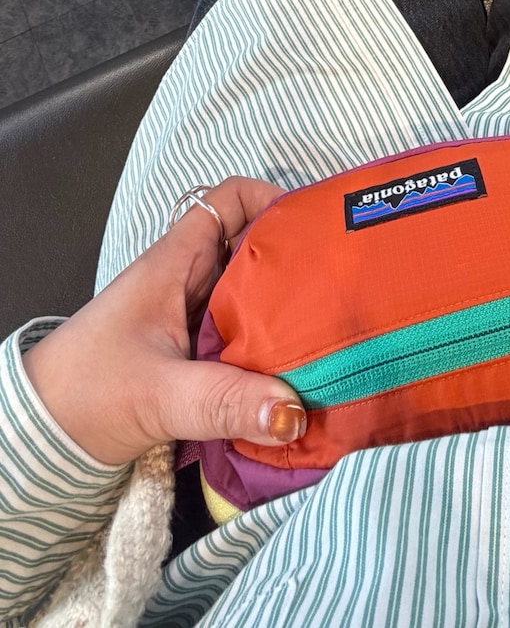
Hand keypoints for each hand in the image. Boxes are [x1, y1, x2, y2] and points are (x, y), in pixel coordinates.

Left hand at [23, 177, 306, 466]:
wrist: (40, 439)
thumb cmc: (85, 393)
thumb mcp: (160, 394)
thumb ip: (226, 401)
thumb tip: (294, 412)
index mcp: (175, 264)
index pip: (230, 201)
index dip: (272, 200)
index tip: (312, 229)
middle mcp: (187, 281)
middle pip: (253, 247)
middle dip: (295, 259)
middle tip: (338, 282)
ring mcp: (191, 318)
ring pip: (252, 294)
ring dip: (287, 308)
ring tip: (333, 325)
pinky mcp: (193, 355)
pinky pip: (245, 334)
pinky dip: (272, 346)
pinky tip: (300, 370)